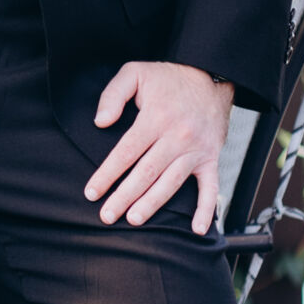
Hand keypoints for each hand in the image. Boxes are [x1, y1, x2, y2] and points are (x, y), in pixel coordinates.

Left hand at [87, 61, 233, 233]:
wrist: (212, 76)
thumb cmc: (168, 78)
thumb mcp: (135, 73)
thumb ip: (113, 94)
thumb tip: (101, 122)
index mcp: (156, 117)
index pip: (126, 152)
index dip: (107, 174)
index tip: (91, 192)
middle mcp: (177, 136)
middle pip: (146, 173)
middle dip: (124, 196)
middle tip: (106, 215)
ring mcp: (196, 150)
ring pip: (171, 183)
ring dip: (152, 204)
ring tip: (134, 219)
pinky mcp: (211, 158)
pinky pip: (211, 188)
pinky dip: (206, 210)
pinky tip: (197, 230)